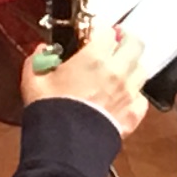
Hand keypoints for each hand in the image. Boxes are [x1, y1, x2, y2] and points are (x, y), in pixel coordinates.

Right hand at [21, 16, 146, 137]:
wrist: (65, 146)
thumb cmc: (51, 112)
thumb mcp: (34, 81)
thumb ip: (38, 60)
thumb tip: (41, 52)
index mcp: (94, 59)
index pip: (109, 31)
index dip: (103, 30)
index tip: (97, 33)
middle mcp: (117, 72)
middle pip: (135, 44)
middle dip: (127, 40)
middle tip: (118, 42)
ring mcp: (128, 93)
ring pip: (142, 69)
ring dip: (133, 66)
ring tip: (122, 70)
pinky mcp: (133, 115)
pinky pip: (142, 98)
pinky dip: (135, 95)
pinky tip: (123, 97)